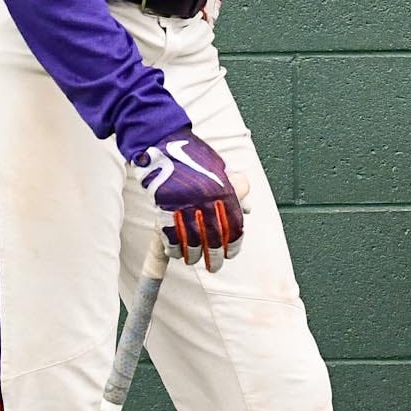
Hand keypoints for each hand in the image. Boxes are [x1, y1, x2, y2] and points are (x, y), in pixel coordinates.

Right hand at [132, 135, 244, 269]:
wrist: (164, 142)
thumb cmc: (195, 155)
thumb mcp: (221, 168)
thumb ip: (234, 189)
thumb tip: (247, 209)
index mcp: (223, 190)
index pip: (233, 226)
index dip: (233, 244)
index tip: (231, 254)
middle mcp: (205, 200)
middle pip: (213, 237)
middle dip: (214, 257)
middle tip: (215, 267)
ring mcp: (184, 204)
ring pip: (191, 239)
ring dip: (193, 255)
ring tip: (194, 261)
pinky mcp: (163, 206)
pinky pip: (170, 234)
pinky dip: (173, 247)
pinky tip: (176, 253)